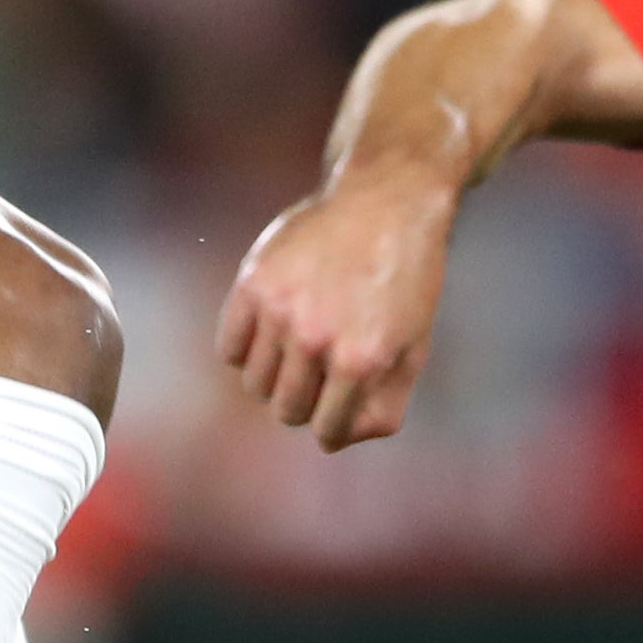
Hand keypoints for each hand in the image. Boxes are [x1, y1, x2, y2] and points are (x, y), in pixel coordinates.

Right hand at [219, 171, 455, 450]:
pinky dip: (246, 349)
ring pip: (255, 384)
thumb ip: (383, 405)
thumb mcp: (413, 348)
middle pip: (286, 411)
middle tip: (321, 371)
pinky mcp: (253, 284)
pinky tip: (271, 329)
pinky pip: (230, 348)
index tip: (339, 403)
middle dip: (304, 402)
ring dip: (275, 376)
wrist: (385, 201)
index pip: (326, 432)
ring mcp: (280, 311)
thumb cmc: (406, 280)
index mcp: (361, 361)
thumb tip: (333, 441)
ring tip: (298, 346)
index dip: (333, 424)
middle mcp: (316, 339)